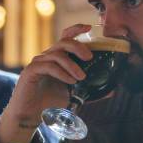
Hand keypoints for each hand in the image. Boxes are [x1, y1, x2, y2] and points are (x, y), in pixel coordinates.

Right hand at [0, 24, 92, 142]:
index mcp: (56, 57)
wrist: (30, 115)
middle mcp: (46, 56)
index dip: (76, 29)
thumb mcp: (73, 94)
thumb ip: (90, 90)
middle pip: (63, 41)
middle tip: (89, 57)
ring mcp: (37, 63)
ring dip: (71, 65)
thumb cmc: (50, 102)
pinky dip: (61, 73)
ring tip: (81, 77)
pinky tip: (70, 81)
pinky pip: (48, 66)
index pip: (65, 36)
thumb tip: (112, 91)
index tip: (89, 27)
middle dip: (78, 47)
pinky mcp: (30, 72)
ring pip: (57, 54)